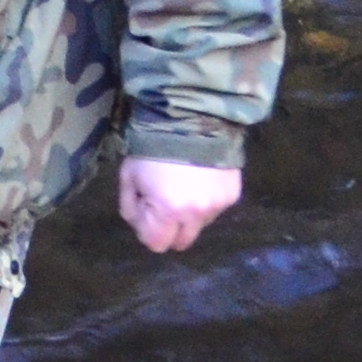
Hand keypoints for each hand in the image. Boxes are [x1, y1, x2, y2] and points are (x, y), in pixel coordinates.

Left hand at [118, 158, 240, 254]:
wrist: (191, 117)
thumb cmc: (153, 147)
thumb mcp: (129, 176)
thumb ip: (131, 207)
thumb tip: (140, 224)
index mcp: (168, 211)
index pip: (157, 244)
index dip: (147, 230)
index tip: (146, 211)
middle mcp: (197, 214)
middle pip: (182, 241)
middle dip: (170, 228)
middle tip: (164, 204)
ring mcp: (218, 205)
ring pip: (200, 225)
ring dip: (190, 214)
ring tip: (183, 185)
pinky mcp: (232, 195)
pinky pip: (215, 209)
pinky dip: (206, 200)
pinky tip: (200, 179)